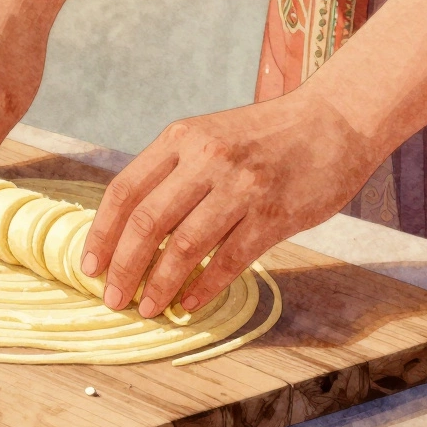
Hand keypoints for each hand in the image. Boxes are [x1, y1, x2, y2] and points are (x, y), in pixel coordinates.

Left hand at [80, 90, 382, 317]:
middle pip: (146, 222)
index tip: (90, 266)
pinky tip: (187, 304)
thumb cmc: (266, 135)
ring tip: (146, 307)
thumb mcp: (209, 135)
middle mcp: (206, 159)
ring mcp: (241, 186)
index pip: (124, 190)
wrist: (336, 120)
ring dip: (159, 284)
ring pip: (184, 246)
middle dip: (123, 267)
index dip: (101, 233)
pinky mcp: (274, 213)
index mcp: (181, 138)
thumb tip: (129, 227)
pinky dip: (202, 287)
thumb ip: (172, 171)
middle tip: (112, 297)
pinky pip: (228, 260)